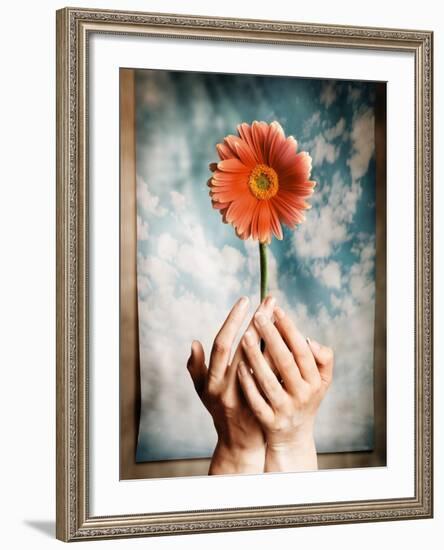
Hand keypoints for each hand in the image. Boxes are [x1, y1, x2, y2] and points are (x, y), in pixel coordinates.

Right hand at [187, 295, 275, 474]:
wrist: (240, 442)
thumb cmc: (219, 410)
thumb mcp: (202, 391)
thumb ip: (196, 368)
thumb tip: (194, 343)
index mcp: (212, 381)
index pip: (223, 344)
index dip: (233, 321)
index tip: (245, 300)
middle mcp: (229, 388)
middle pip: (246, 348)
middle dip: (258, 321)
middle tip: (269, 300)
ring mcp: (250, 395)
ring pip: (265, 360)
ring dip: (274, 335)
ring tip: (281, 314)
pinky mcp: (268, 401)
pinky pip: (277, 375)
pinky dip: (282, 356)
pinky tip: (291, 339)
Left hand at [237, 304, 333, 471]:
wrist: (294, 438)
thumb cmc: (305, 399)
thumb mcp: (320, 381)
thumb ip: (322, 359)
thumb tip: (310, 340)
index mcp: (315, 381)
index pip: (301, 350)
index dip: (289, 329)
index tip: (276, 309)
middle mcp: (302, 395)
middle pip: (285, 362)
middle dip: (271, 336)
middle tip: (258, 314)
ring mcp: (285, 409)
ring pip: (269, 381)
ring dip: (256, 357)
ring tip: (245, 335)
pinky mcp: (270, 422)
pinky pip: (257, 401)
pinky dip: (248, 384)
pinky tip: (237, 367)